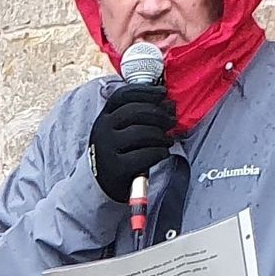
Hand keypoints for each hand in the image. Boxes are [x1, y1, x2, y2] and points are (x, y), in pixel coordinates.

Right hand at [89, 84, 174, 202]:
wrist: (102, 183)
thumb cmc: (119, 151)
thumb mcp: (121, 129)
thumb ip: (141, 115)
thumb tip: (169, 103)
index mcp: (104, 116)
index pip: (124, 95)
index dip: (145, 91)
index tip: (163, 93)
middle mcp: (103, 129)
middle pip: (135, 111)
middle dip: (159, 114)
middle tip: (172, 120)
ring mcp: (107, 148)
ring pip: (141, 133)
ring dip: (161, 135)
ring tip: (169, 140)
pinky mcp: (116, 168)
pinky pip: (145, 155)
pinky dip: (159, 152)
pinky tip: (164, 153)